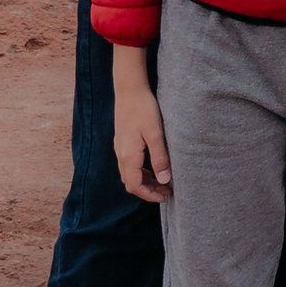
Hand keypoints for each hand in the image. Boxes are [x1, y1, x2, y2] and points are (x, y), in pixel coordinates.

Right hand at [111, 45, 171, 202]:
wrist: (129, 89)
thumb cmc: (144, 109)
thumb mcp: (155, 134)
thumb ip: (160, 158)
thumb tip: (164, 181)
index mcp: (128, 156)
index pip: (135, 186)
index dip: (149, 195)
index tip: (164, 197)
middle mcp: (121, 154)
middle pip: (131, 182)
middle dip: (147, 190)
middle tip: (166, 192)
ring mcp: (120, 147)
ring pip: (129, 173)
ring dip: (144, 180)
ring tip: (162, 181)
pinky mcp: (122, 140)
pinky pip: (129, 163)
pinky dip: (140, 170)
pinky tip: (152, 165)